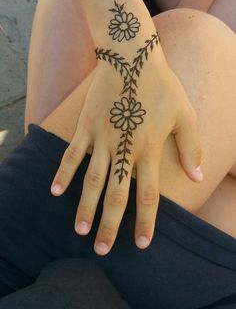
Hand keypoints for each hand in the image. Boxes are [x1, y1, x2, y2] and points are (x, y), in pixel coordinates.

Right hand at [50, 31, 202, 255]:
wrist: (132, 59)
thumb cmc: (162, 86)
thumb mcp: (185, 115)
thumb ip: (191, 148)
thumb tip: (197, 176)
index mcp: (150, 149)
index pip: (148, 195)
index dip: (146, 221)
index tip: (142, 243)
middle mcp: (125, 150)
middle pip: (116, 195)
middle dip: (110, 225)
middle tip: (102, 250)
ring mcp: (103, 139)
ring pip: (93, 180)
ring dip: (85, 207)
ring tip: (80, 231)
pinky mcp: (86, 127)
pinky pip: (72, 154)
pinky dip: (64, 173)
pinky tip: (56, 192)